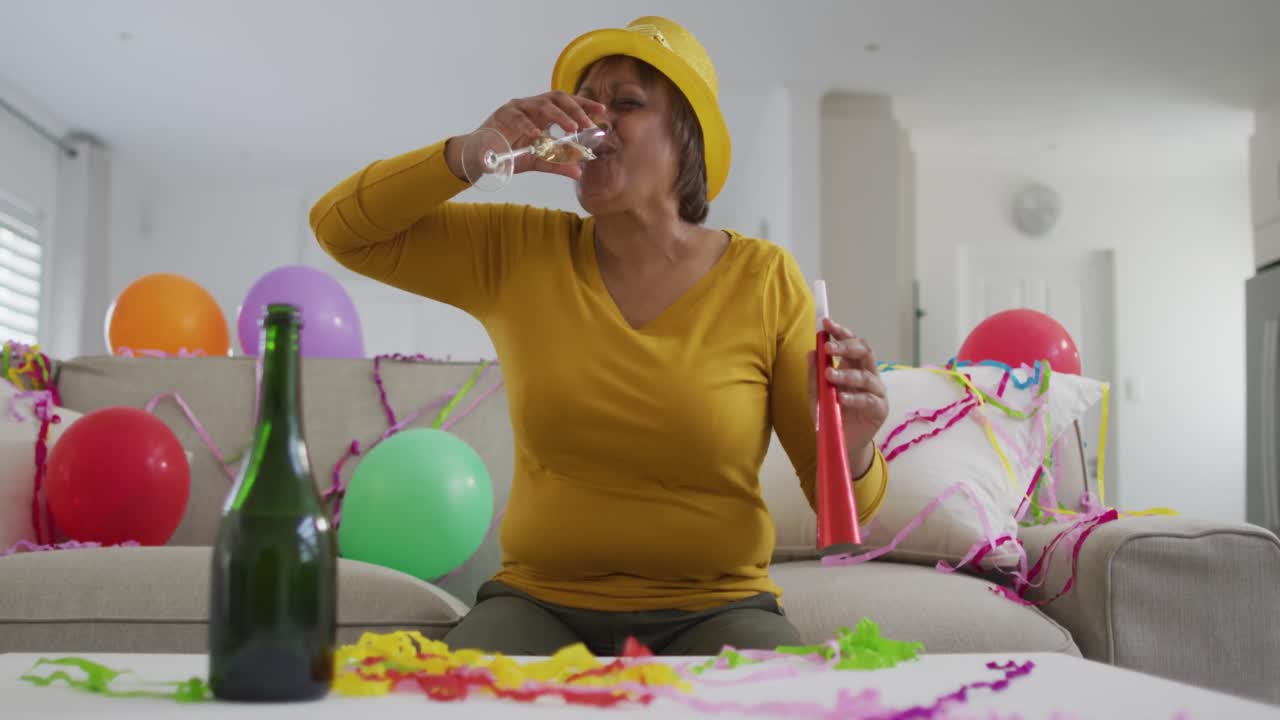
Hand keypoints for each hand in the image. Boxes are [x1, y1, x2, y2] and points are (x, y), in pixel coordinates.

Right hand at [446, 91, 606, 181]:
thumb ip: (558, 163)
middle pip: (557, 98)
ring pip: (542, 104)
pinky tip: (539, 136)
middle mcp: (531, 106)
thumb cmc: (508, 154)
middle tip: (588, 124)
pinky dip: (529, 127)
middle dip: (575, 109)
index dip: (584, 105)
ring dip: (560, 116)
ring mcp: (517, 108)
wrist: (481, 158)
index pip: (566, 103)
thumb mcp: (537, 160)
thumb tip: (579, 171)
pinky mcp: (503, 115)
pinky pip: (519, 118)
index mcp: (541, 113)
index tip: (601, 111)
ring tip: (572, 128)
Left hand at [808, 318, 888, 475]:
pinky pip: (868, 399)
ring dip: (846, 374)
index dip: (840, 331)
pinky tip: (841, 398)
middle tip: (829, 348)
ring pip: (866, 375)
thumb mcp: (816, 395)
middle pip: (864, 351)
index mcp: (854, 367)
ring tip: (829, 376)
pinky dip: (854, 397)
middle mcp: (868, 375)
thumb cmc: (831, 415)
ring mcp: (876, 391)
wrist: (841, 443)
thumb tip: (811, 352)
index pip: (851, 342)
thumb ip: (815, 375)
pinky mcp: (880, 409)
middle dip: (847, 346)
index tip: (826, 323)